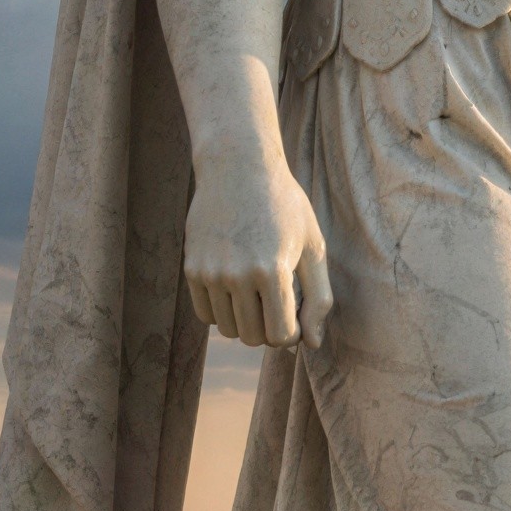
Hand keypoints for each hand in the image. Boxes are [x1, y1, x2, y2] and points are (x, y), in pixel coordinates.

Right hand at [182, 145, 332, 348]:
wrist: (236, 167)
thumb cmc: (283, 206)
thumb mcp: (312, 246)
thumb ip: (319, 298)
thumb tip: (313, 343)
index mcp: (273, 270)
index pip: (281, 336)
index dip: (293, 334)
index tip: (296, 317)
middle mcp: (237, 274)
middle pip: (253, 337)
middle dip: (269, 331)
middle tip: (278, 307)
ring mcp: (210, 272)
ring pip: (228, 330)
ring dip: (246, 322)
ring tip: (259, 296)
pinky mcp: (191, 268)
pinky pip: (206, 315)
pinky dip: (224, 312)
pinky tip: (238, 289)